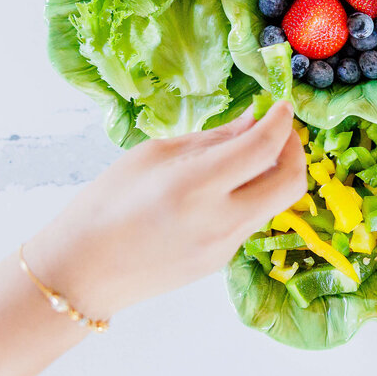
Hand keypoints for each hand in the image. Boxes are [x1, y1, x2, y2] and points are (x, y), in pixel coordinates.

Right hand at [22, 101, 305, 319]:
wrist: (81, 272)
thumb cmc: (105, 203)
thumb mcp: (154, 155)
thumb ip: (211, 140)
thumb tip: (252, 122)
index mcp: (196, 186)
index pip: (263, 149)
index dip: (281, 121)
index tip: (281, 103)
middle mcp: (219, 219)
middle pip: (290, 183)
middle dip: (295, 149)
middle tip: (279, 129)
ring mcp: (225, 246)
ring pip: (275, 203)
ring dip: (275, 172)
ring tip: (250, 151)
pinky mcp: (222, 261)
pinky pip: (252, 219)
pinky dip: (252, 194)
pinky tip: (225, 183)